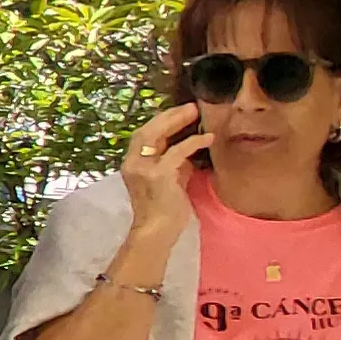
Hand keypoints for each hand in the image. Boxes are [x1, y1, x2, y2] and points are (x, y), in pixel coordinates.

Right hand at [119, 103, 212, 240]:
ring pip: (155, 136)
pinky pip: (177, 152)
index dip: (161, 122)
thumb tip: (190, 150)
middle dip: (168, 116)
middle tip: (190, 107)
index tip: (180, 113)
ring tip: (195, 113)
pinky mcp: (159, 175)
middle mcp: (133, 164)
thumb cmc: (164, 211)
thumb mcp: (170, 181)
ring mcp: (144, 169)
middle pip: (146, 131)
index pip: (143, 136)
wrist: (157, 232)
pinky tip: (208, 138)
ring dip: (177, 122)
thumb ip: (176, 165)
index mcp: (132, 164)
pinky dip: (193, 142)